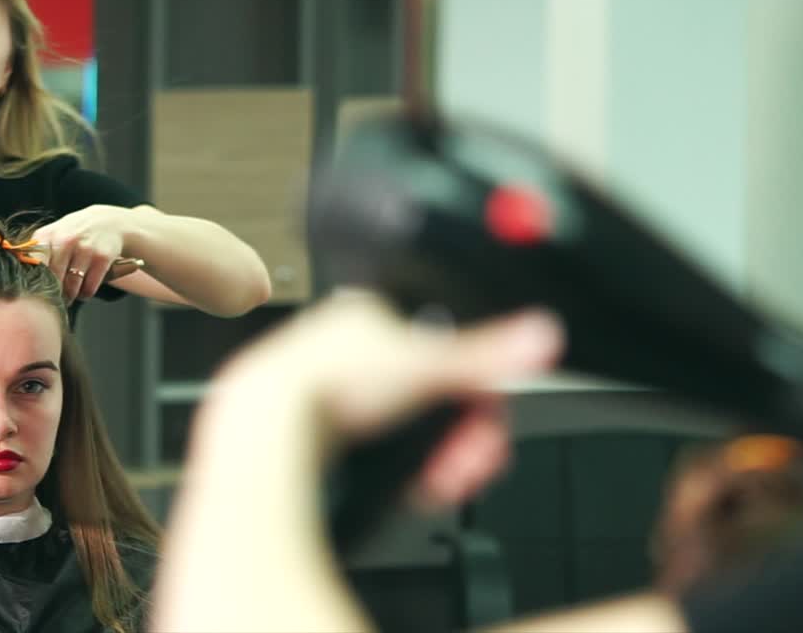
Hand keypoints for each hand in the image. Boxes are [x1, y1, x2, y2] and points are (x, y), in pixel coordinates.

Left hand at [31, 204, 133, 301]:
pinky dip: (86, 293)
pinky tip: (84, 287)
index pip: (34, 267)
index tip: (37, 292)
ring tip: (71, 292)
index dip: (35, 283)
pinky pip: (89, 288)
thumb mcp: (52, 235)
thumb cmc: (74, 234)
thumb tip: (23, 281)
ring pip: (71, 288)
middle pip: (53, 281)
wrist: (108, 222)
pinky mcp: (101, 258)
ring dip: (71, 296)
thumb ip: (37, 253)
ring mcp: (84, 249)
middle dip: (54, 293)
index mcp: (47, 236)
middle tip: (56, 297)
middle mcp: (65, 240)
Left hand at [209, 291, 563, 506]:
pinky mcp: (316, 432)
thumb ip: (485, 355)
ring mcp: (329, 391)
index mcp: (371, 316)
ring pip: (403, 430)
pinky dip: (398, 472)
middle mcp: (348, 349)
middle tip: (469, 465)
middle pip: (428, 398)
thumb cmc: (324, 382)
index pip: (447, 351)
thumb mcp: (423, 365)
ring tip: (442, 481)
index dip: (475, 395)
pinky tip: (409, 486)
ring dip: (433, 458)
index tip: (488, 429)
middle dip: (458, 436)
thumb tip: (540, 334)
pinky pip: (374, 454)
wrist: (263, 428)